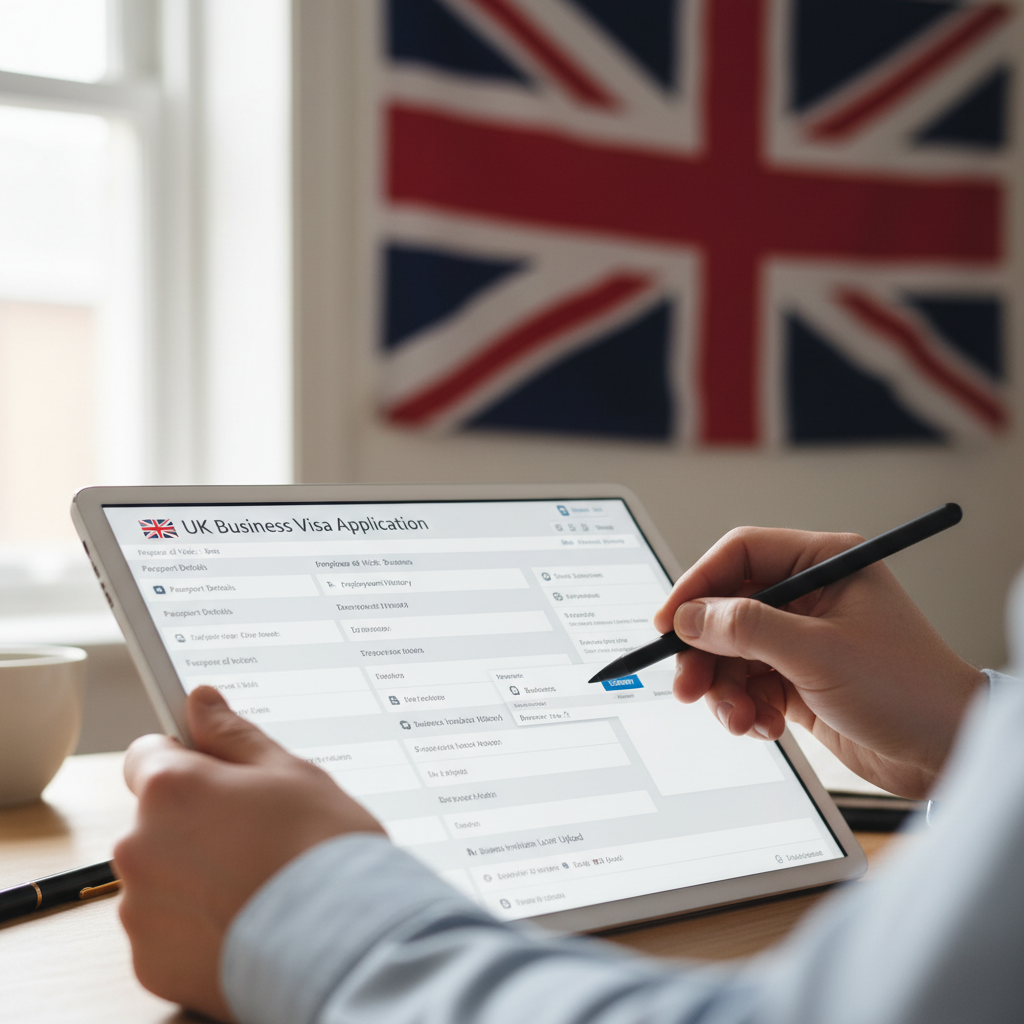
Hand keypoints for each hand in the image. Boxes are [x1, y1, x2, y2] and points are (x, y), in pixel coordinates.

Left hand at [114, 686, 384, 1021]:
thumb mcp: (289, 772)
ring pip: (161, 876)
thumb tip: (201, 702)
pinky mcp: (150, 962)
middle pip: (156, 819)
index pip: (147, 754)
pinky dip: (196, 927)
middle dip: (195, 822)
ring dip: (194, 875)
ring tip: (256, 883)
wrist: (342, 942)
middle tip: (255, 834)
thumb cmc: (322, 849)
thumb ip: (234, 735)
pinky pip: (167, 931)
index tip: (210, 771)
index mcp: (171, 788)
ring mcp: (141, 909)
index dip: (185, 760)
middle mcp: (140, 845)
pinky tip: (246, 920)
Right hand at [652, 527, 985, 798]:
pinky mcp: (797, 677)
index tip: (669, 621)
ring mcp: (801, 638)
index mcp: (824, 563)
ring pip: (731, 652)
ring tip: (738, 718)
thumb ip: (747, 628)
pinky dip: (746, 708)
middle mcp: (809, 595)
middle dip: (705, 652)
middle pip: (727, 609)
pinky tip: (763, 726)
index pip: (741, 555)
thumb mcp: (819, 652)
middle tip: (687, 684)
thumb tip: (691, 616)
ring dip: (725, 689)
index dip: (697, 585)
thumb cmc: (909, 689)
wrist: (947, 753)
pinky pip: (748, 684)